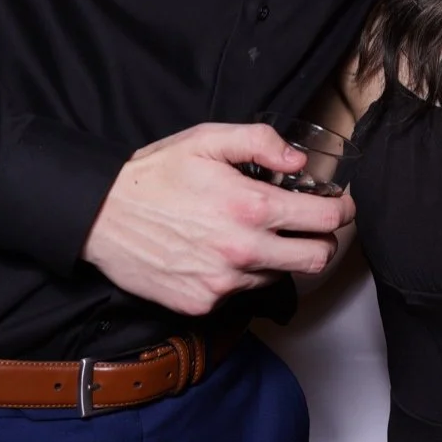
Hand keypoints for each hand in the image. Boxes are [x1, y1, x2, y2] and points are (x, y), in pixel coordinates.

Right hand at [81, 122, 356, 316]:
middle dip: (322, 240)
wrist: (99, 216)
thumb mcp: (208, 139)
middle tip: (310, 224)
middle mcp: (243, 251)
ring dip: (279, 256)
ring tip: (254, 233)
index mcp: (252, 207)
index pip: (327, 221)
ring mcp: (223, 282)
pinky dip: (243, 273)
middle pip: (317, 258)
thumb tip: (299, 161)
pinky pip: (242, 291)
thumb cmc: (155, 174)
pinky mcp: (202, 303)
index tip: (340, 205)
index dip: (342, 210)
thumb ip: (262, 142)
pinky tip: (222, 251)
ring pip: (280, 275)